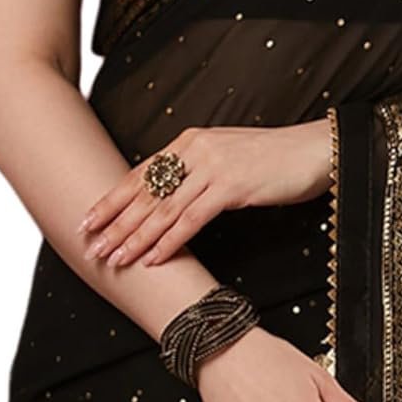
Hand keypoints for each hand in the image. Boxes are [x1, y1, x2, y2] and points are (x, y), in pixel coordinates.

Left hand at [77, 119, 332, 269]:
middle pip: (145, 192)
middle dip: (115, 223)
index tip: (87, 220)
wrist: (313, 150)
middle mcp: (196, 150)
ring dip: (136, 238)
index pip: (140, 174)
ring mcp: (213, 166)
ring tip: (114, 259)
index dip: (111, 199)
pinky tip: (154, 258)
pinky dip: (170, 241)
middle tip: (91, 246)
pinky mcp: (232, 185)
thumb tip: (165, 199)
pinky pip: (192, 219)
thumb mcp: (226, 157)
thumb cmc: (272, 158)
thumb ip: (195, 171)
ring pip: (163, 209)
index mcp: (189, 142)